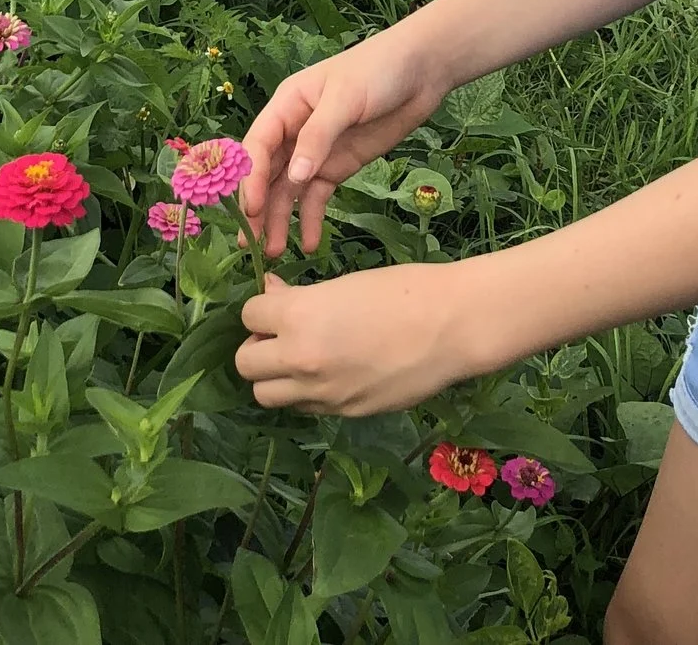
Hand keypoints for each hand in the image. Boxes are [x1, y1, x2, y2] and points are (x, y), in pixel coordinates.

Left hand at [236, 268, 479, 413]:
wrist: (452, 327)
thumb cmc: (402, 290)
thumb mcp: (343, 284)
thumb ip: (299, 297)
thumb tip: (270, 293)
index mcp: (297, 318)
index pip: (248, 316)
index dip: (263, 309)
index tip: (281, 305)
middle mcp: (300, 360)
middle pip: (245, 364)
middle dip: (257, 347)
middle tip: (282, 335)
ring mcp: (322, 394)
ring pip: (266, 396)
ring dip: (274, 377)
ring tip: (301, 359)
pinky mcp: (344, 413)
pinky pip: (304, 407)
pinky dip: (305, 393)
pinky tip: (331, 374)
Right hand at [240, 26, 447, 255]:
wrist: (422, 71)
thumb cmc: (377, 70)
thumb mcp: (345, 98)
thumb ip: (318, 137)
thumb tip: (295, 177)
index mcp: (287, 106)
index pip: (259, 145)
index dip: (251, 177)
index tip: (252, 209)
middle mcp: (294, 131)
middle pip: (268, 173)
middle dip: (258, 207)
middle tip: (249, 243)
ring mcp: (316, 152)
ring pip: (289, 190)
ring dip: (281, 219)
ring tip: (274, 251)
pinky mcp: (339, 166)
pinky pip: (318, 197)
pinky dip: (312, 219)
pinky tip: (310, 244)